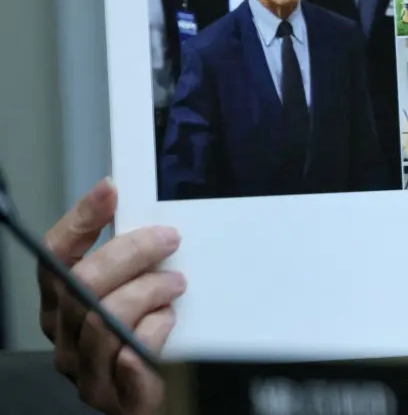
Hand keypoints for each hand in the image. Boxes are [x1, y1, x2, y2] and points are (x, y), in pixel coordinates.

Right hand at [39, 178, 183, 414]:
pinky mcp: (111, 394)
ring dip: (147, 292)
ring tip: (175, 284)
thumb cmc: (139, 334)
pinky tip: (167, 321)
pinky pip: (128, 359)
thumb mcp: (129, 287)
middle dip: (130, 253)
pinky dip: (151, 334)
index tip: (110, 189)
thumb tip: (135, 203)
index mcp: (61, 300)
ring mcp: (83, 365)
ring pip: (103, 318)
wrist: (146, 397)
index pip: (55, 254)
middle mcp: (63, 332)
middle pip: (81, 282)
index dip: (81, 218)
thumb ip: (127, 256)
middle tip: (169, 241)